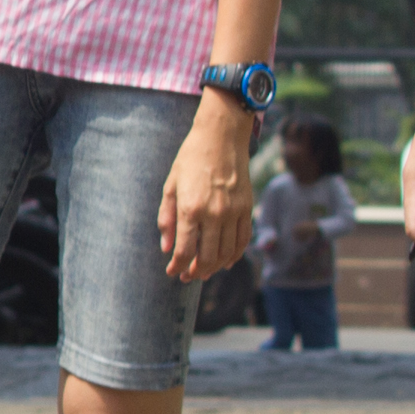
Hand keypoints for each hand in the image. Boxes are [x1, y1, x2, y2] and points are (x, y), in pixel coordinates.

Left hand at [158, 94, 257, 282]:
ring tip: (204, 272)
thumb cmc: (191, 159)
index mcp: (190, 208)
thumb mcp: (170, 186)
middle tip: (187, 276)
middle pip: (207, 258)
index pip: (184, 251)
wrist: (222, 137)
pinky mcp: (247, 208)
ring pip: (227, 253)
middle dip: (196, 272)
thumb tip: (166, 248)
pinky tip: (225, 262)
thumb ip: (167, 219)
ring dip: (214, 268)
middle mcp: (214, 214)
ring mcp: (234, 212)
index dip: (177, 266)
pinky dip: (235, 255)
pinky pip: (243, 240)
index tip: (172, 272)